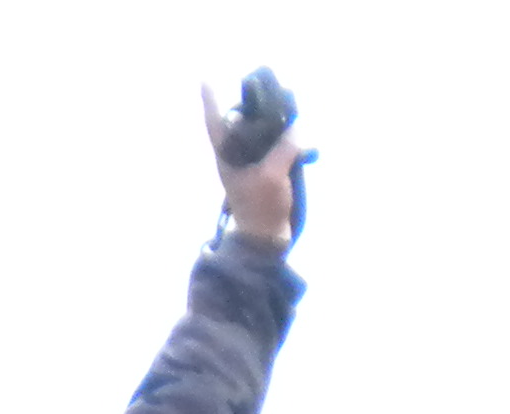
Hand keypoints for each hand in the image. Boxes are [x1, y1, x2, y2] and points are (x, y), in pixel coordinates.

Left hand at [200, 86, 309, 251]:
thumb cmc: (261, 208)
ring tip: (290, 112)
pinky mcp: (268, 173)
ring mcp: (252, 165)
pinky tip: (304, 145)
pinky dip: (288, 143)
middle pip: (241, 122)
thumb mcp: (272, 175)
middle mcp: (237, 157)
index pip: (216, 124)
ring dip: (275, 124)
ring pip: (261, 134)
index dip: (211, 101)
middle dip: (253, 107)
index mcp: (228, 157)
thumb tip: (295, 130)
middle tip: (267, 91)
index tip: (204, 79)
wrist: (266, 239)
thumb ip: (284, 148)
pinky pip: (277, 149)